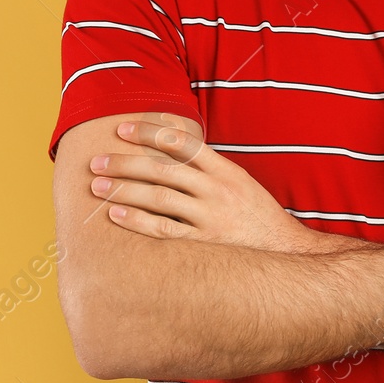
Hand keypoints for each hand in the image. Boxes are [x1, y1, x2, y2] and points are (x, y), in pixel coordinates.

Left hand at [90, 114, 316, 252]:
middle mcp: (217, 191)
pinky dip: (137, 221)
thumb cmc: (257, 218)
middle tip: (96, 160)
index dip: (150, 132)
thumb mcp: (240, 184)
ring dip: (124, 189)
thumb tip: (172, 152)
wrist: (286, 253)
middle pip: (163, 169)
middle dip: (126, 162)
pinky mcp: (204, 245)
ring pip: (159, 197)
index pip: (183, 143)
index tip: (123, 129)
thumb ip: (209, 170)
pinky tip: (115, 215)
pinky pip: (164, 230)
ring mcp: (210, 218)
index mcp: (226, 171)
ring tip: (97, 185)